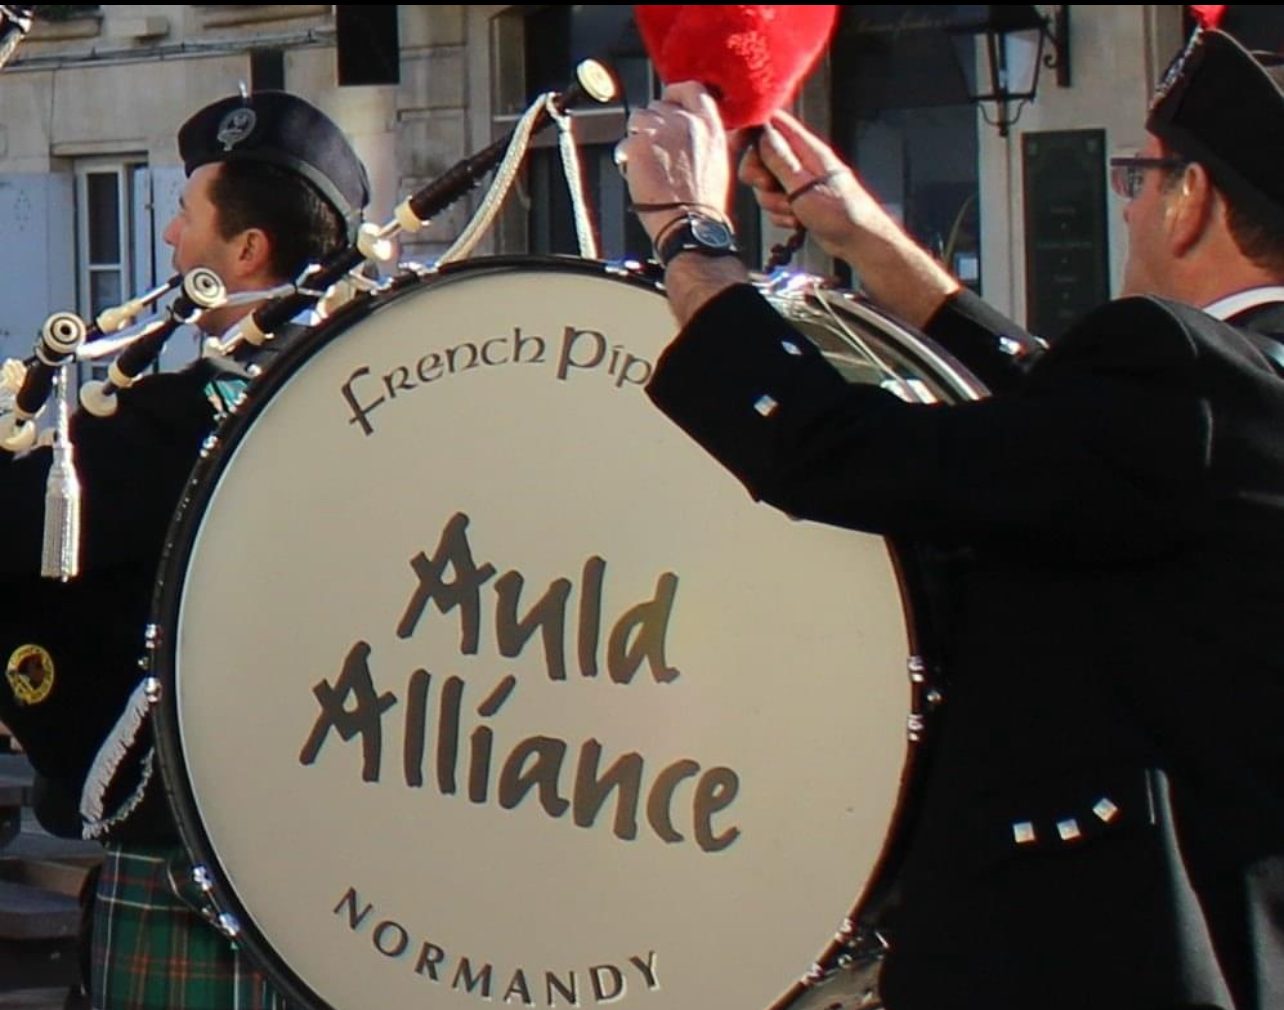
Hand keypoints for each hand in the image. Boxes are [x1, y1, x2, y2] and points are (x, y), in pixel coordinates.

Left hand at [616, 82, 734, 242]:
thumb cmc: (706, 204)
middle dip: (655, 123)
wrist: (690, 225)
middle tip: (656, 146)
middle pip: (660, 105)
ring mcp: (660, 131)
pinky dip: (626, 155)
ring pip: (639, 118)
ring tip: (646, 159)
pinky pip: (625, 141)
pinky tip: (635, 171)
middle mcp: (686, 122)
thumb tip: (709, 129)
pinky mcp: (639, 145)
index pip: (691, 89)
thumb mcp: (724, 163)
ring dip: (638, 135)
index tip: (670, 102)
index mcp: (710, 125)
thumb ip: (714, 138)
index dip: (676, 94)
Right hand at [743, 111, 959, 327]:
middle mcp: (802, 161)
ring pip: (766, 185)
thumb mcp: (803, 185)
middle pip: (762, 156)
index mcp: (806, 148)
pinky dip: (781, 215)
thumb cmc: (841, 213)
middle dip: (758, 176)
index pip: (773, 123)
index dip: (751, 130)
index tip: (738, 145)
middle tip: (769, 187)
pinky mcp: (798, 201)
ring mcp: (800, 182)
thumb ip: (780, 160)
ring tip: (793, 211)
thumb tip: (762, 134)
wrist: (857, 240)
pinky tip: (797, 222)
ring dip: (773, 202)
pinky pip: (776, 204)